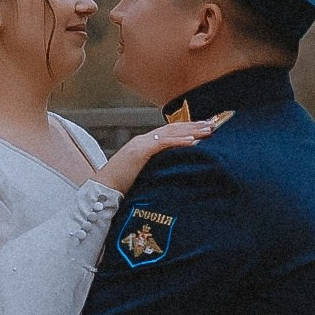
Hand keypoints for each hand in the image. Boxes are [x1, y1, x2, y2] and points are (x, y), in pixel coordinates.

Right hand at [99, 112, 228, 198]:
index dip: (187, 128)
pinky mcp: (139, 152)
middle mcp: (142, 140)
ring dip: (192, 131)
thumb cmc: (120, 186)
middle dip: (194, 125)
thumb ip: (154, 168)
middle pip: (173, 128)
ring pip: (171, 133)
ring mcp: (140, 144)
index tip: (203, 128)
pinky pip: (162, 144)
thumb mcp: (141, 174)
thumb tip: (171, 171)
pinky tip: (192, 141)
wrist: (102, 190)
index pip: (169, 132)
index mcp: (143, 144)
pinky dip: (178, 141)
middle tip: (212, 124)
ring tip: (208, 130)